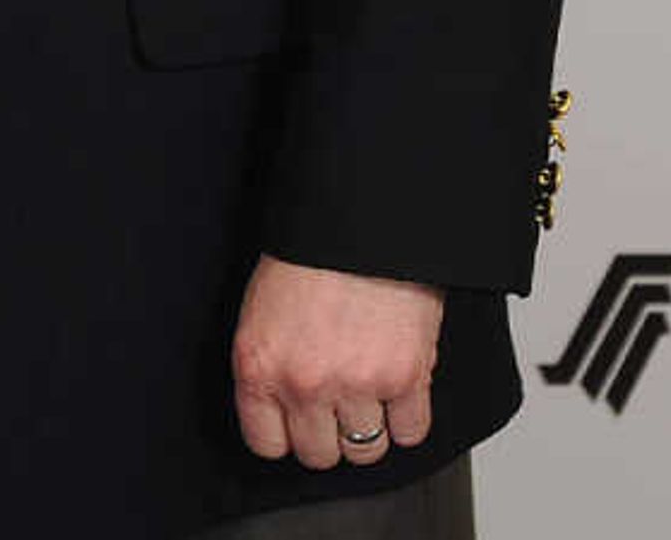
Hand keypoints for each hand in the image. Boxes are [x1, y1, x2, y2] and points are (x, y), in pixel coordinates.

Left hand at [230, 258, 443, 470]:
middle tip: (338, 405)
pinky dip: (410, 418)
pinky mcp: (405, 377)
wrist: (360, 217)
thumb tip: (282, 408)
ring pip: (366, 451)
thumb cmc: (310, 254)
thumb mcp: (262, 310)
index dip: (286, 434)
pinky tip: (401, 394)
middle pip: (318, 454)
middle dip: (329, 434)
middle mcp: (303, 383)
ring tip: (371, 395)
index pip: (266, 443)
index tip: (298, 423)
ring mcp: (356, 384)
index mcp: (259, 365)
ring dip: (371, 428)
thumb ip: (270, 364)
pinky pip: (411, 432)